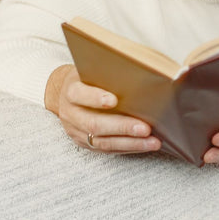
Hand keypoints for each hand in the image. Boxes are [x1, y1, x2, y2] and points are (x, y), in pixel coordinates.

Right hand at [44, 64, 161, 153]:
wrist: (65, 95)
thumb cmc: (87, 79)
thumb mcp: (90, 70)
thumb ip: (106, 73)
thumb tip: (138, 71)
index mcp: (71, 91)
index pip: (79, 94)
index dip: (95, 98)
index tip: (114, 100)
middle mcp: (71, 114)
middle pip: (94, 124)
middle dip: (122, 127)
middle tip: (145, 128)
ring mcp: (76, 131)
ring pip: (102, 142)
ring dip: (130, 143)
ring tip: (152, 141)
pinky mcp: (85, 144)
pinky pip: (107, 149)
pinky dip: (128, 148)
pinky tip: (145, 145)